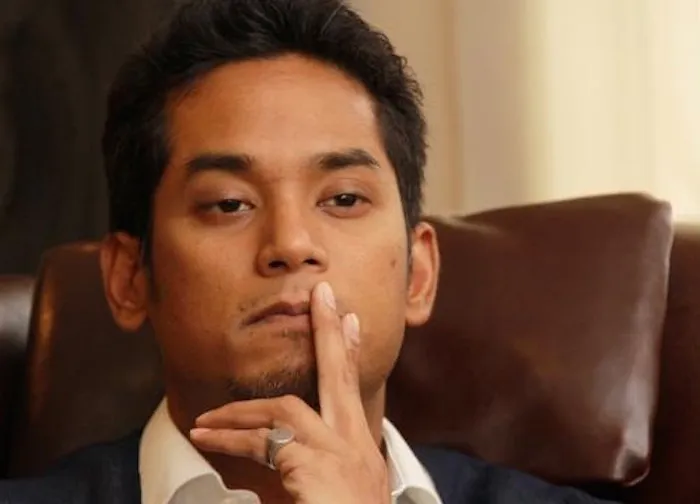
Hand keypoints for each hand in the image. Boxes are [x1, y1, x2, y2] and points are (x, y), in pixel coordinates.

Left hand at [190, 282, 390, 503]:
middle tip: (323, 296)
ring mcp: (339, 454)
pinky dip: (233, 438)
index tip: (349, 320)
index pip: (355, 393)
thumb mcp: (341, 498)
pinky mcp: (313, 466)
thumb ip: (318, 475)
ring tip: (208, 420)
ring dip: (245, 411)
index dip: (352, 353)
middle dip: (329, 334)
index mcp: (364, 454)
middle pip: (342, 377)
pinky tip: (207, 437)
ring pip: (289, 409)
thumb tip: (288, 462)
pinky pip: (264, 442)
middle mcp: (357, 447)